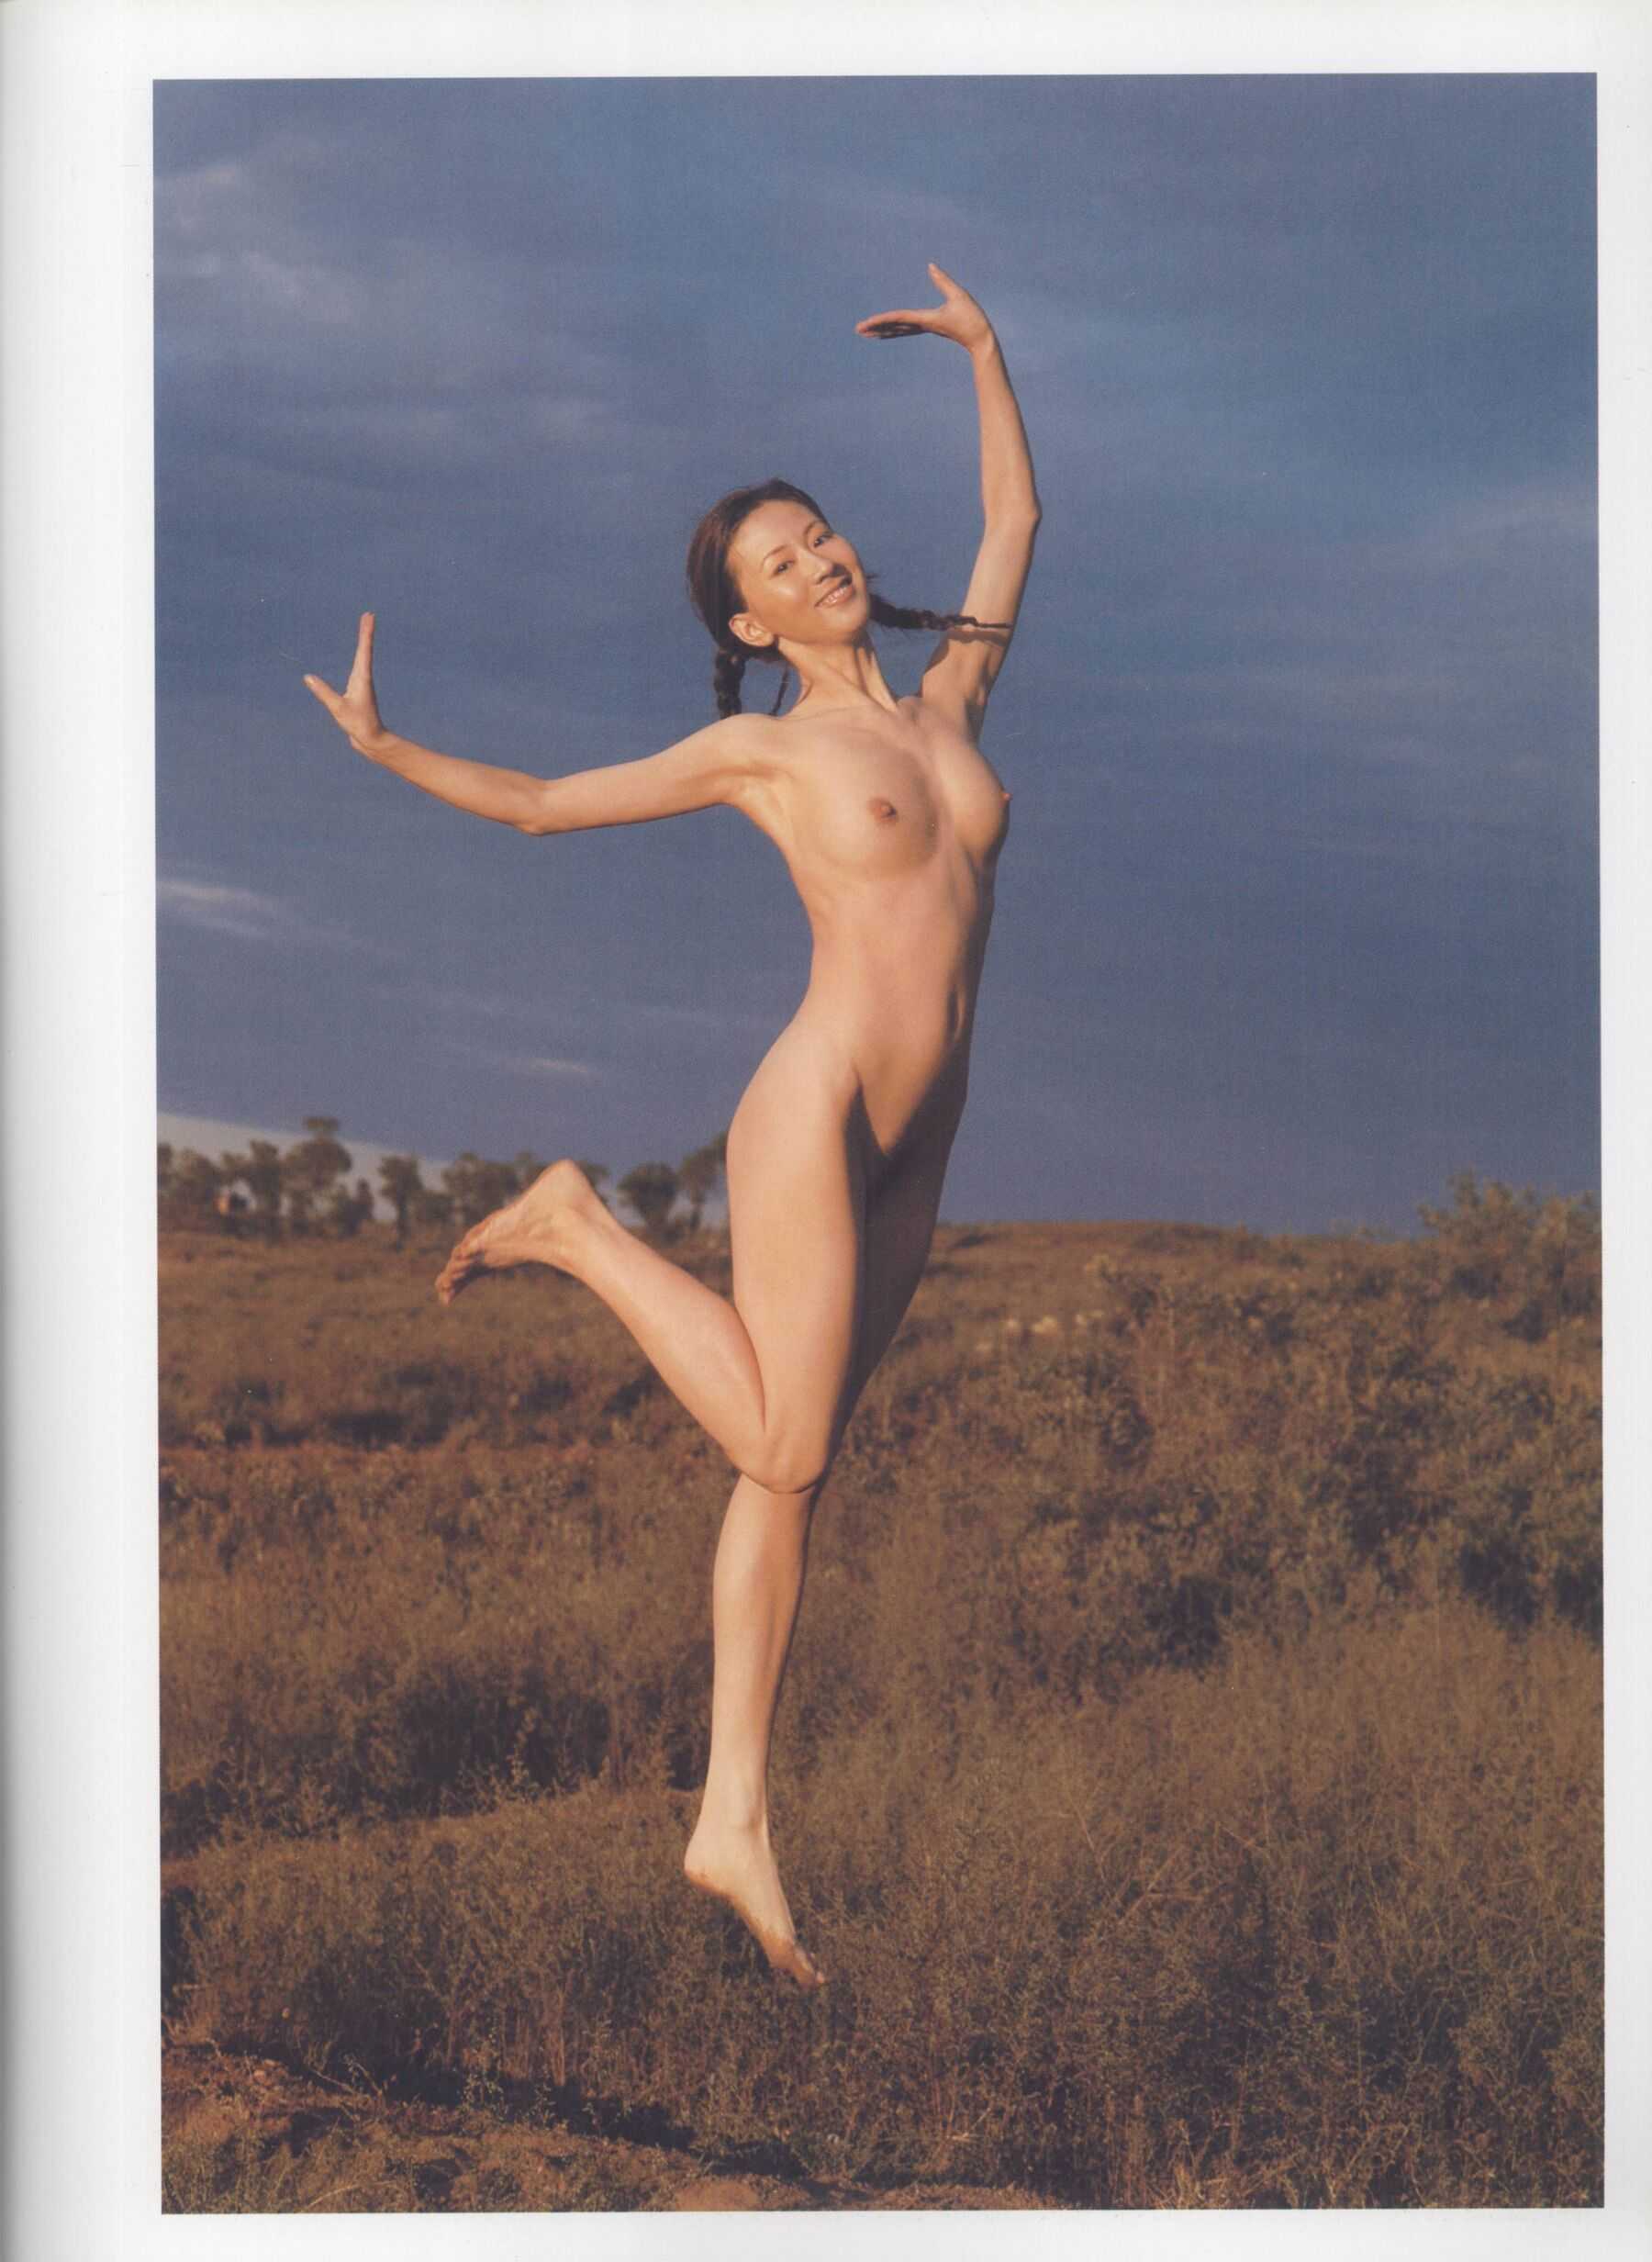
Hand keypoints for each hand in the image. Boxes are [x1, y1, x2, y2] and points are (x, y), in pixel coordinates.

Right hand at [304, 612, 385, 751]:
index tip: (369, 616)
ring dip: (364, 642)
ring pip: (364, 658)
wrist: (371, 740)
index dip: (366, 632)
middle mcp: (364, 678)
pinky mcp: (358, 691)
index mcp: (362, 678)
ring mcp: (362, 684)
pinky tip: (359, 658)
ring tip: (366, 629)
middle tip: (369, 614)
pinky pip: (358, 669)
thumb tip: (308, 677)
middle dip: (366, 632)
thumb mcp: (338, 708)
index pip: (364, 650)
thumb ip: (323, 693)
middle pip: (365, 649)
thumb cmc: (358, 724)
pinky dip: (360, 657)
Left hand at [855, 262, 993, 351]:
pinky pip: (907, 329)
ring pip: (899, 330)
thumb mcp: (959, 296)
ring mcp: (925, 327)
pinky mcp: (930, 327)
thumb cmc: (972, 318)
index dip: (881, 319)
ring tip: (866, 333)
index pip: (898, 318)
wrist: (981, 341)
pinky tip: (887, 330)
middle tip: (857, 330)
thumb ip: (944, 281)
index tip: (866, 324)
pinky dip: (894, 329)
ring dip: (882, 330)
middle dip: (876, 328)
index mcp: (926, 319)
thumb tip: (930, 265)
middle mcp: (922, 325)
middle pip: (894, 326)